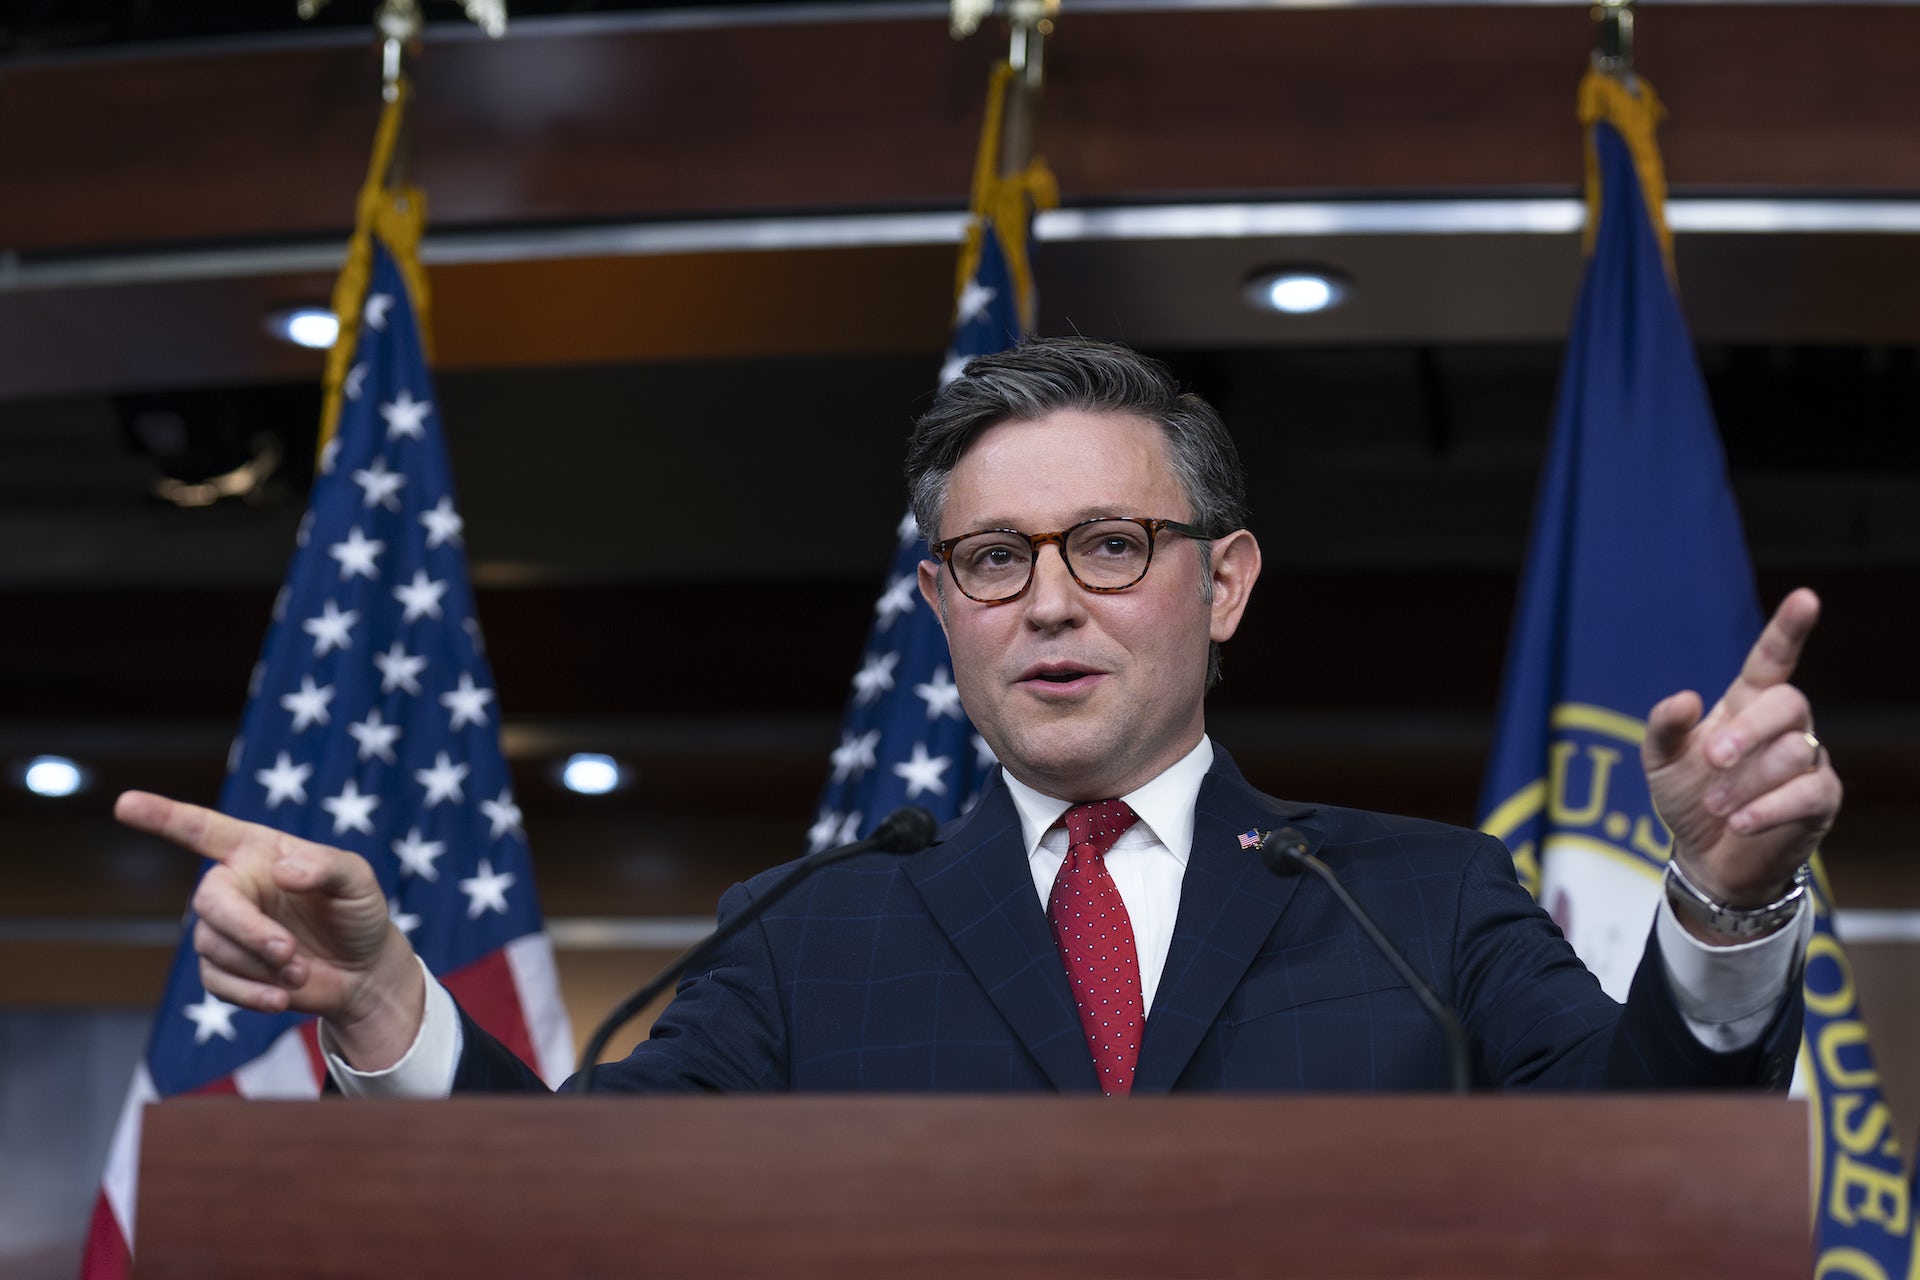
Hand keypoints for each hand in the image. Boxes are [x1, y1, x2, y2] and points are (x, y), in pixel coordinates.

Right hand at [115, 790, 425, 1068]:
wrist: (363, 973)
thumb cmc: (358, 915)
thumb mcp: (358, 881)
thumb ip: (327, 867)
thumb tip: (283, 871)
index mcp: (258, 853)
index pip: (204, 829)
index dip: (164, 816)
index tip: (125, 804)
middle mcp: (235, 886)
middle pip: (210, 902)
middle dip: (248, 931)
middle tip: (290, 953)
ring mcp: (226, 930)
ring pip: (213, 946)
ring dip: (259, 965)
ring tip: (301, 971)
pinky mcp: (226, 969)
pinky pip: (216, 982)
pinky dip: (249, 993)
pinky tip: (281, 998)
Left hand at [1642, 588, 1842, 921]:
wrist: (1705, 856)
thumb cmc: (1687, 795)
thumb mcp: (1660, 760)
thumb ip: (1664, 726)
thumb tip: (1685, 699)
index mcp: (1746, 703)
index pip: (1773, 659)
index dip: (1788, 629)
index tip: (1806, 598)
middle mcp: (1784, 726)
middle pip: (1788, 703)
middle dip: (1749, 730)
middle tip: (1712, 759)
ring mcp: (1807, 761)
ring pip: (1794, 752)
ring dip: (1747, 781)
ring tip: (1715, 805)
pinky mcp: (1820, 801)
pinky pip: (1807, 794)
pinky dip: (1769, 808)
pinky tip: (1740, 821)